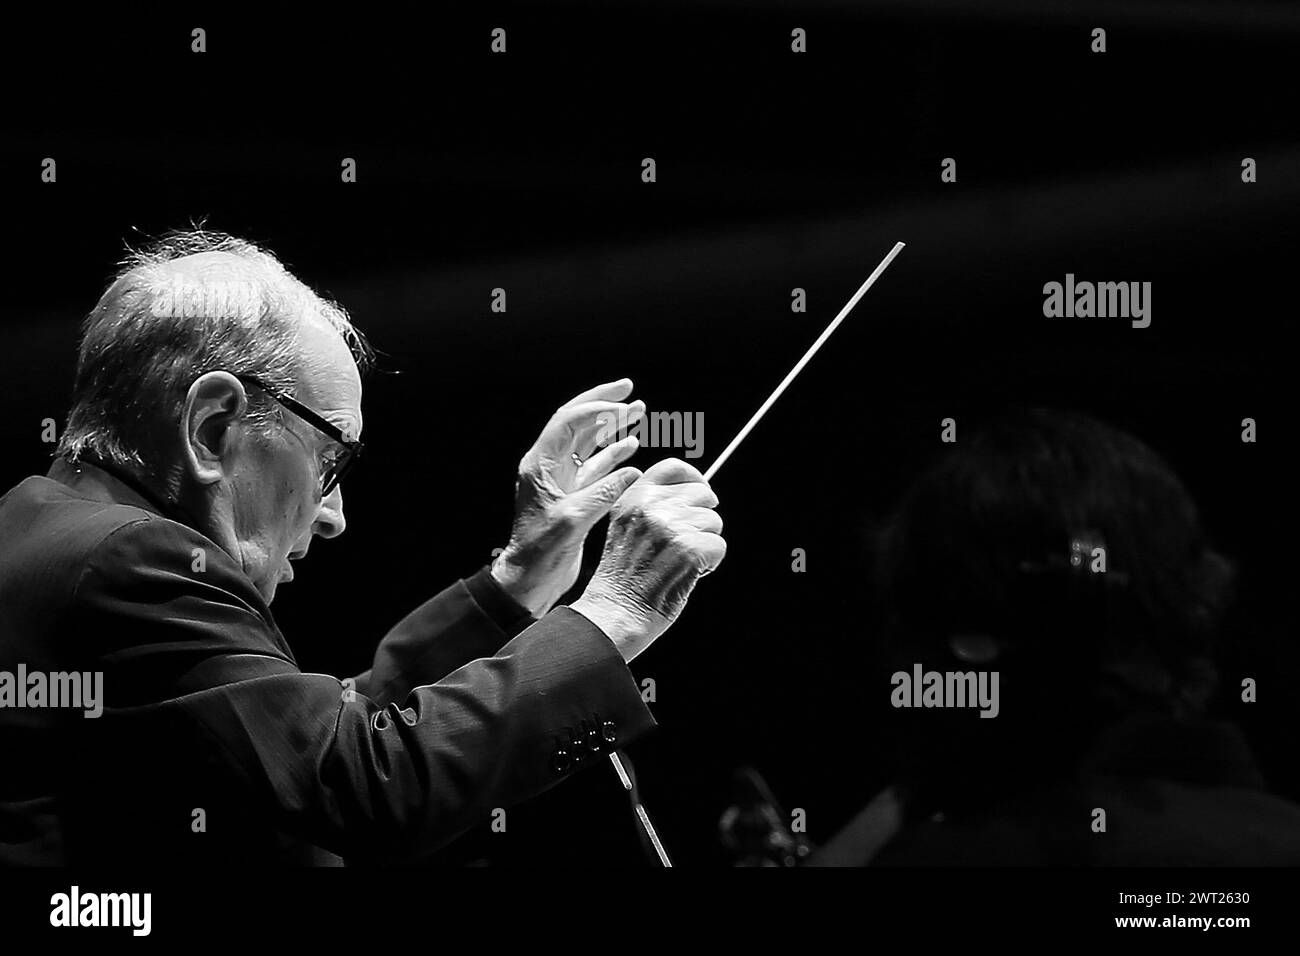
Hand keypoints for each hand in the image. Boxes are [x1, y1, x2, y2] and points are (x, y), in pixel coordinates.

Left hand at [491, 379, 645, 615]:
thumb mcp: (573, 521)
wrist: (530, 578)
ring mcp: (561, 479)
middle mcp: (549, 466)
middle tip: (628, 388)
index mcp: (540, 465)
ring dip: (612, 425)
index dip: (597, 409)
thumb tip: (632, 470)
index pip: (568, 422)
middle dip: (602, 402)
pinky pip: (595, 465)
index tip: (623, 407)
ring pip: (589, 441)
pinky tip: (632, 445)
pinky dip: (614, 453)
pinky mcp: (573, 495)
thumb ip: (603, 492)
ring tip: (638, 410)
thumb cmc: (541, 552)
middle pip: (577, 422)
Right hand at [569, 458, 725, 661]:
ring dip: (705, 542)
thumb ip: (651, 505)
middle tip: (686, 542)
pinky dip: (710, 562)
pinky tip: (689, 572)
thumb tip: (694, 491)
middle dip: (701, 518)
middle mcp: (651, 507)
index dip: (694, 478)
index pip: (673, 468)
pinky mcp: (689, 549)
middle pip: (702, 494)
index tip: (702, 489)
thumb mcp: (625, 527)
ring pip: (713, 522)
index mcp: (633, 498)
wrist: (616, 612)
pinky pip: (719, 545)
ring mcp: (670, 527)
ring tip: (681, 561)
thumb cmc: (623, 577)